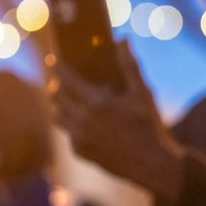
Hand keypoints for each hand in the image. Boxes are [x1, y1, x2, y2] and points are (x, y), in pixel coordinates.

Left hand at [50, 40, 184, 202]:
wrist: (151, 164)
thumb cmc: (149, 125)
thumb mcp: (142, 93)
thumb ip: (130, 65)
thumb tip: (123, 40)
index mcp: (97, 103)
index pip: (66, 79)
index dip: (58, 67)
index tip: (54, 58)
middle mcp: (82, 121)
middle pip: (57, 97)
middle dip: (57, 84)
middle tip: (60, 77)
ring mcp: (79, 138)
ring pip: (57, 116)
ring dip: (60, 104)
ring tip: (67, 98)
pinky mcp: (80, 152)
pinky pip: (68, 133)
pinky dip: (72, 123)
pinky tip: (82, 119)